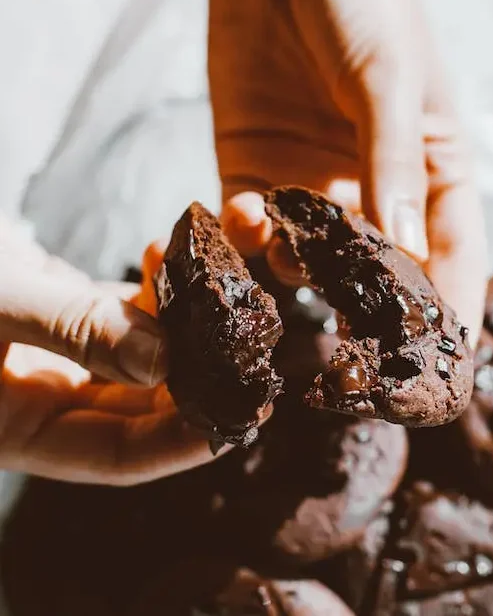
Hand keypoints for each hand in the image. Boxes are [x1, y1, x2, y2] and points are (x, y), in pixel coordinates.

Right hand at [0, 224, 222, 484]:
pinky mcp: (61, 307)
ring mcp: (56, 351)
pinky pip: (123, 307)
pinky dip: (153, 284)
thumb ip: (76, 332)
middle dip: (203, 372)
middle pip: (146, 402)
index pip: (120, 456)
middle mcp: (45, 397)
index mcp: (20, 428)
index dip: (184, 441)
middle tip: (255, 341)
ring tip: (225, 280)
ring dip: (187, 318)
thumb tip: (166, 365)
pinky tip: (169, 250)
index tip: (246, 413)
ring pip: (143, 350)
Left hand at [208, 0, 486, 341]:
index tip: (445, 368)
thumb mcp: (388, 77)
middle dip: (368, 318)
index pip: (451, 256)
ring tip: (286, 271)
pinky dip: (244, 234)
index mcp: (430, 171)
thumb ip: (392, 163)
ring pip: (309, 261)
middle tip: (354, 360)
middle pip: (379, 275)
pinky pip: (251, 227)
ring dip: (295, 273)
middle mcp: (374, 192)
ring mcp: (312, 190)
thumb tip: (402, 254)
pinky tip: (245, 215)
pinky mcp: (256, 174)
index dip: (451, 314)